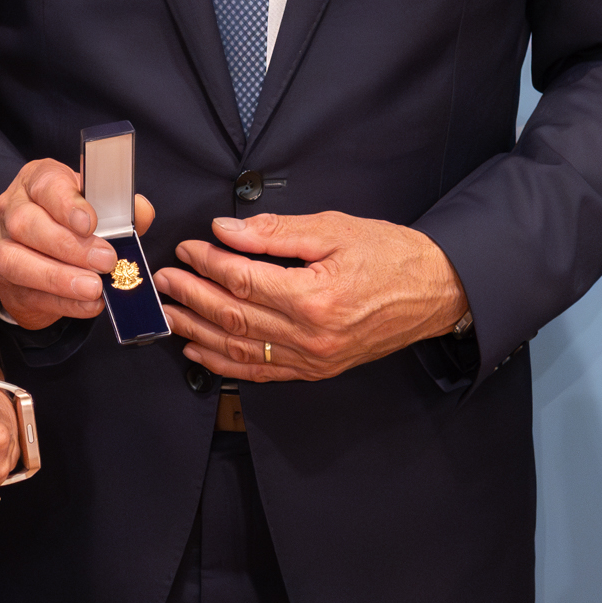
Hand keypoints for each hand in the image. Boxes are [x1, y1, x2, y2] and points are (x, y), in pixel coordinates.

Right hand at [0, 158, 153, 328]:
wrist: (41, 253)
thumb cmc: (70, 222)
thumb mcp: (95, 206)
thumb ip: (120, 209)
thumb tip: (142, 213)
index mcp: (36, 181)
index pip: (45, 185)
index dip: (67, 205)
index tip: (90, 223)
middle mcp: (11, 209)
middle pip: (26, 224)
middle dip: (68, 246)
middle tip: (105, 261)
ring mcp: (2, 246)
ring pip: (16, 261)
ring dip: (59, 277)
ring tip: (93, 287)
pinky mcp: (5, 281)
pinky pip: (30, 294)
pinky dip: (63, 302)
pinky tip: (89, 304)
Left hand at [157, 209, 469, 381]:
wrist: (436, 291)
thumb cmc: (392, 256)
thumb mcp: (334, 229)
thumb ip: (275, 232)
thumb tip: (226, 231)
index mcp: (314, 297)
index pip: (243, 280)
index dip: (208, 263)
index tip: (188, 248)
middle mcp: (310, 335)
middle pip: (233, 317)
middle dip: (192, 297)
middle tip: (164, 281)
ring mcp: (313, 359)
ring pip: (239, 349)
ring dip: (198, 332)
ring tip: (171, 314)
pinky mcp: (316, 370)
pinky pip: (260, 373)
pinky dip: (225, 365)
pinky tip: (200, 352)